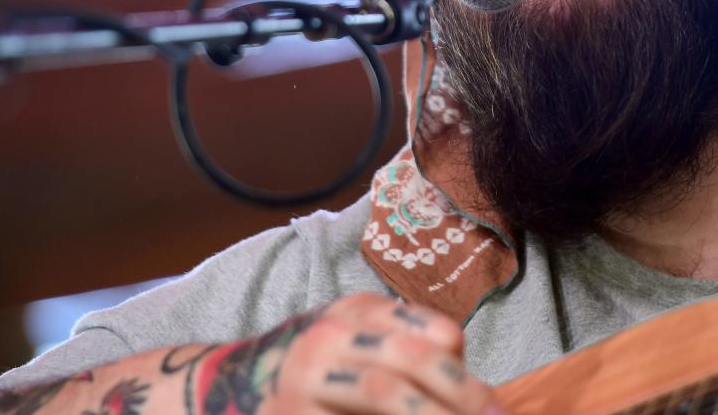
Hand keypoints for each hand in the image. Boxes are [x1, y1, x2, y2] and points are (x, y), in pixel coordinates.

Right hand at [187, 293, 501, 414]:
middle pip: (411, 360)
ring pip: (383, 393)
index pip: (432, 332)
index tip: (492, 405)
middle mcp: (331, 336)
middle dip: (460, 396)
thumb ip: (404, 347)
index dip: (464, 369)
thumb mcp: (357, 339)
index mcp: (358, 312)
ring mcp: (307, 378)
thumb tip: (472, 388)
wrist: (226, 387)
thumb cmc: (316, 366)